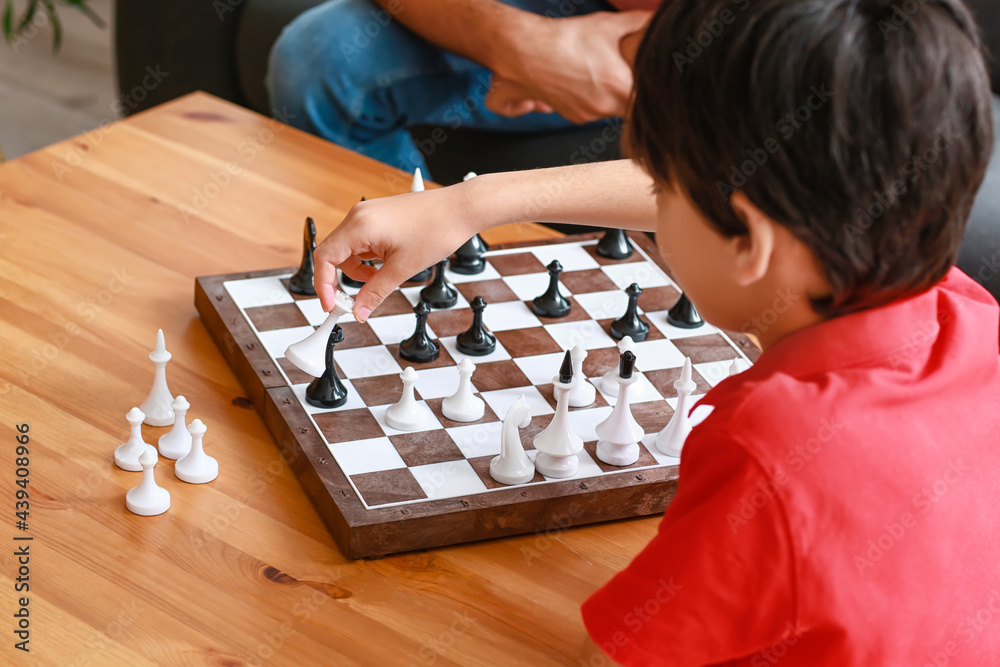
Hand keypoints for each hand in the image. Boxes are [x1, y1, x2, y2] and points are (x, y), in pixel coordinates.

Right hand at [313, 183, 481, 321]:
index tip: (331, 305)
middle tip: (353, 301)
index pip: (324, 258)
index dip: (323, 286)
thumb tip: (360, 310)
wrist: (461, 209)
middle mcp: (359, 215)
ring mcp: (368, 214)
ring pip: (348, 249)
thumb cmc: (438, 228)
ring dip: (357, 270)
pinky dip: (367, 258)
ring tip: (381, 280)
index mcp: (360, 225)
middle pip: (333, 254)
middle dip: (340, 280)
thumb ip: (376, 292)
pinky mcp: (378, 216)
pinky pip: (361, 241)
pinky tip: (385, 266)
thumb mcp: (403, 268)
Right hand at [494, 10, 651, 122]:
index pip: (648, 101)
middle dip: (631, 92)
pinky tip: (587, 81)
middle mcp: (605, 107)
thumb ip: (638, 22)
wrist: (528, 52)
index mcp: (620, 87)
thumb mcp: (607, 24)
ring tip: (604, 75)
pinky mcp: (574, 116)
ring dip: (612, 97)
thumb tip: (657, 17)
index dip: (651, 91)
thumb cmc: (568, 38)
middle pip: (631, 107)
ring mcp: (588, 114)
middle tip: (627, 74)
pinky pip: (592, 111)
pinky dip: (593, 100)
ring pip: (611, 110)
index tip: (651, 81)